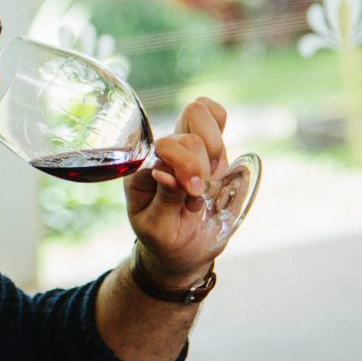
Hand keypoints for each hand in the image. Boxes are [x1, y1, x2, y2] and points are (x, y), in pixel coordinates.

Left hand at [124, 96, 227, 280]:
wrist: (179, 248)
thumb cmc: (165, 239)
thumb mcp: (158, 229)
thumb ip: (165, 200)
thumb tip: (167, 172)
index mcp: (141, 170)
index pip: (164, 147)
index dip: (187, 167)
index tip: (194, 195)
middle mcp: (159, 152)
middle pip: (188, 134)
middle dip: (202, 167)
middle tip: (198, 195)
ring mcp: (181, 144)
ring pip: (199, 112)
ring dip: (214, 149)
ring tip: (208, 179)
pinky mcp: (204, 145)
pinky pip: (215, 114)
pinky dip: (220, 129)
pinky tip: (216, 161)